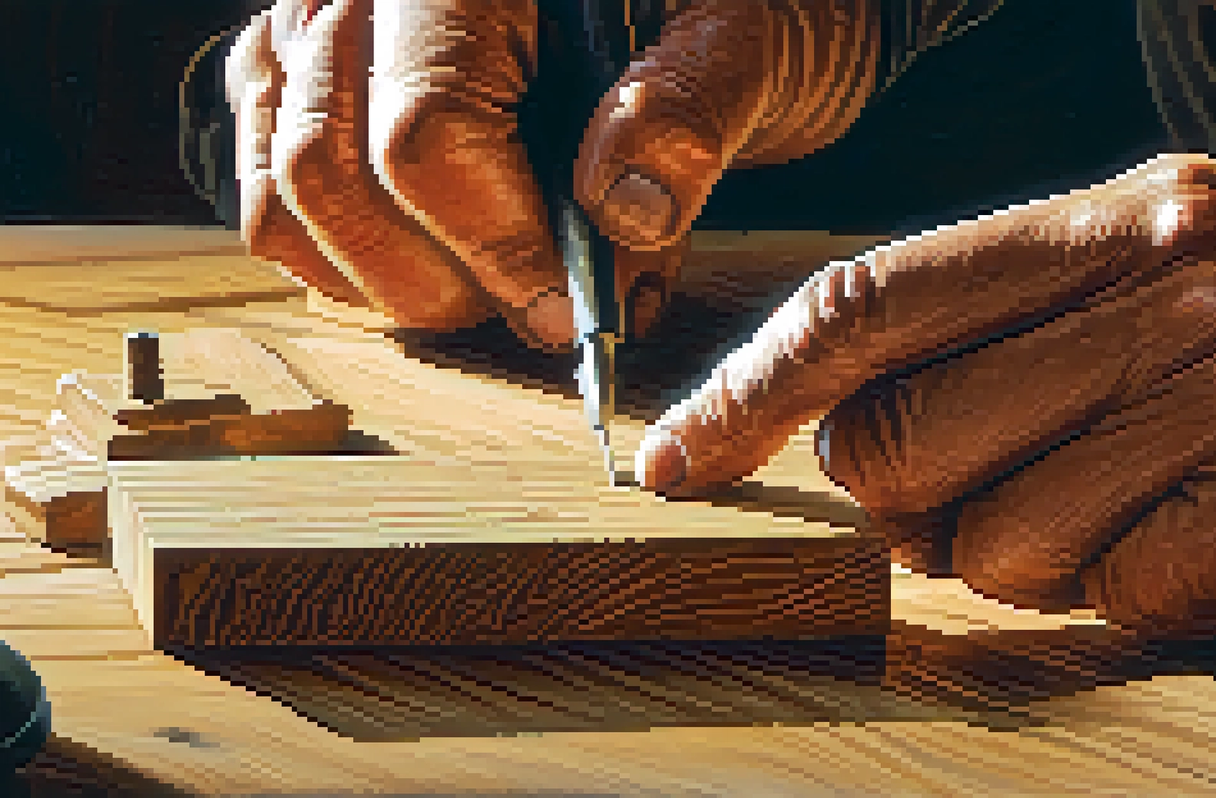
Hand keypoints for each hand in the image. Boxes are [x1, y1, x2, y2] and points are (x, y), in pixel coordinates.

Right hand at [223, 0, 879, 345]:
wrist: (696, 3)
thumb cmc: (736, 9)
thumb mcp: (753, 43)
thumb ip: (691, 112)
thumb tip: (620, 208)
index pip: (428, 132)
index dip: (492, 248)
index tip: (563, 313)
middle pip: (333, 168)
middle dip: (436, 278)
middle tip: (532, 315)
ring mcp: (324, 18)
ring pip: (286, 180)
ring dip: (383, 275)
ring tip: (487, 291)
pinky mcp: (310, 63)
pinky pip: (269, 172)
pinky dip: (335, 248)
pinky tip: (426, 264)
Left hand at [637, 154, 1215, 640]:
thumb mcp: (1151, 246)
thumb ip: (998, 317)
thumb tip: (842, 429)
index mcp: (1100, 221)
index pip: (865, 306)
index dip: (748, 392)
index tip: (676, 460)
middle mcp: (1156, 297)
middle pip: (897, 445)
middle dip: (905, 499)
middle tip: (987, 486)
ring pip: (991, 549)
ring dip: (1021, 558)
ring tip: (1120, 504)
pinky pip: (1110, 599)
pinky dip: (1127, 591)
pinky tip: (1198, 536)